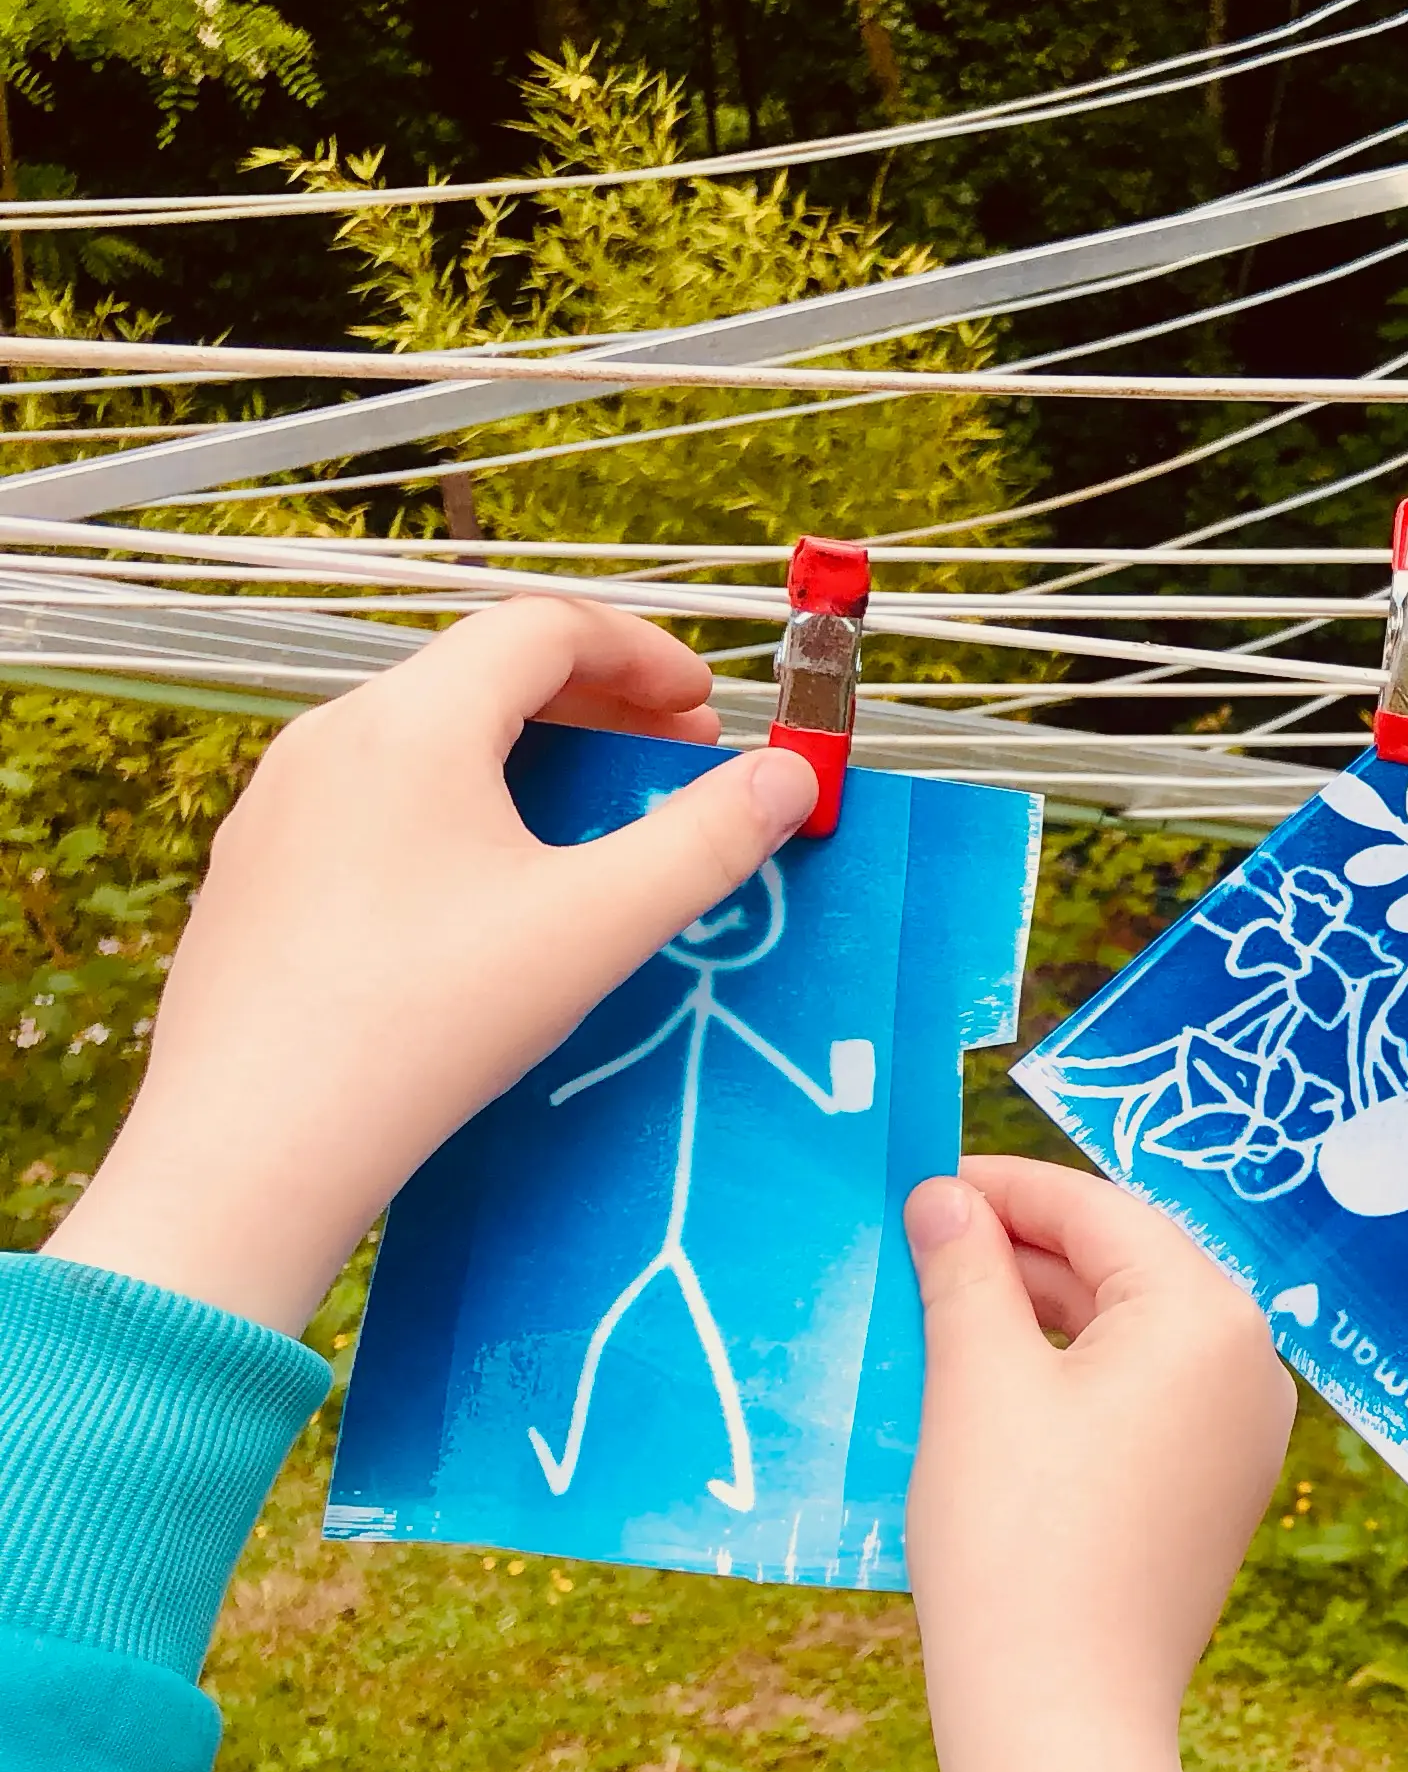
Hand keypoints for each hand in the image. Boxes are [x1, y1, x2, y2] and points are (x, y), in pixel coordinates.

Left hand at [45, 598, 817, 1330]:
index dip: (643, 651)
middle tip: (674, 757)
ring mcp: (279, 802)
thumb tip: (791, 776)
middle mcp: (331, 736)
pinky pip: (373, 795)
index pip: (542, 628)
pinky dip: (456, 799)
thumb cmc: (429, 1021)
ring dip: (525, 749)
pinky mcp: (256, 868)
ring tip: (591, 817)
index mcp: (412, 723)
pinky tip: (487, 884)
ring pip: (423, 733)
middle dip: (595, 700)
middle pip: (480, 671)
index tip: (709, 707)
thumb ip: (707, 841)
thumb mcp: (597, 927)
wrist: (253, 1143)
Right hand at [902, 1155, 1292, 1771]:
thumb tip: (945, 1198)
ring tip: (941, 1304)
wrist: (1063, 1711)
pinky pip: (1145, 1395)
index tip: (923, 1180)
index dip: (1005, 1187)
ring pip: (1133, 1331)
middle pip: (1128, 1264)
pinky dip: (1072, 1372)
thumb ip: (966, 1272)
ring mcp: (1242, 1432)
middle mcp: (1250, 1363)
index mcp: (1208, 1316)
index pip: (1101, 1210)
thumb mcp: (978, 1383)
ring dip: (1042, 1309)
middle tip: (920, 1239)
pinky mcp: (1217, 1487)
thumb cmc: (1017, 1539)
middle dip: (1023, 1245)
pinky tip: (993, 1378)